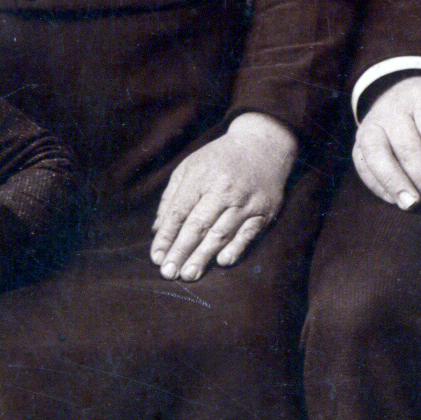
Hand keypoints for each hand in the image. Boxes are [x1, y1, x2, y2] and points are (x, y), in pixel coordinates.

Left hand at [151, 112, 296, 278]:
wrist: (262, 145)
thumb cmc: (219, 160)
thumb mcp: (190, 168)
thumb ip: (172, 197)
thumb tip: (157, 230)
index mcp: (199, 176)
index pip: (179, 211)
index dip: (166, 236)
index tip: (156, 257)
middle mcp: (222, 188)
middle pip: (198, 224)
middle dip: (181, 251)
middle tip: (169, 273)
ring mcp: (244, 201)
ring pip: (221, 232)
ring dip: (204, 256)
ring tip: (189, 274)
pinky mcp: (264, 211)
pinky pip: (248, 233)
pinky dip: (236, 248)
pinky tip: (222, 262)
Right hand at [352, 77, 420, 215]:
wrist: (407, 96)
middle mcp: (394, 108)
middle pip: (408, 148)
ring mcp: (371, 124)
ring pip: (377, 155)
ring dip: (395, 184)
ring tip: (411, 206)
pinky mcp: (359, 141)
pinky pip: (363, 166)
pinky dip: (378, 186)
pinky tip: (396, 201)